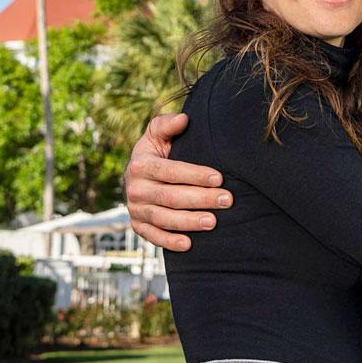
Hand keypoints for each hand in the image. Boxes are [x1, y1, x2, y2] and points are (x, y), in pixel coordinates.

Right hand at [125, 113, 232, 251]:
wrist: (136, 174)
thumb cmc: (155, 151)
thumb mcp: (157, 134)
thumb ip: (167, 124)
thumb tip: (184, 119)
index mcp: (140, 164)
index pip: (171, 171)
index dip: (195, 175)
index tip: (219, 177)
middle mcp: (135, 188)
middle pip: (171, 197)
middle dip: (201, 199)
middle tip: (226, 200)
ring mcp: (135, 209)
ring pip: (164, 218)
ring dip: (189, 222)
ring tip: (213, 222)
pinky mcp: (137, 225)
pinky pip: (153, 236)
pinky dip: (169, 241)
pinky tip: (189, 244)